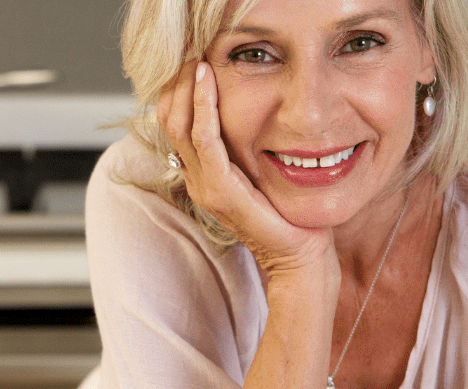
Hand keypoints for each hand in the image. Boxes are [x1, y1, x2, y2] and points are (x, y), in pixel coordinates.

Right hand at [157, 60, 333, 276]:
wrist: (298, 256)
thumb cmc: (288, 218)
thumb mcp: (261, 176)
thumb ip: (246, 153)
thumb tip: (248, 120)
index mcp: (204, 178)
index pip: (175, 127)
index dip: (178, 93)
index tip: (192, 64)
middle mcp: (198, 182)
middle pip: (169, 122)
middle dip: (177, 84)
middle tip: (190, 54)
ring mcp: (206, 188)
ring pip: (180, 127)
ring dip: (187, 88)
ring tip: (196, 60)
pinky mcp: (222, 191)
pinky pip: (204, 140)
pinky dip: (204, 106)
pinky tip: (209, 83)